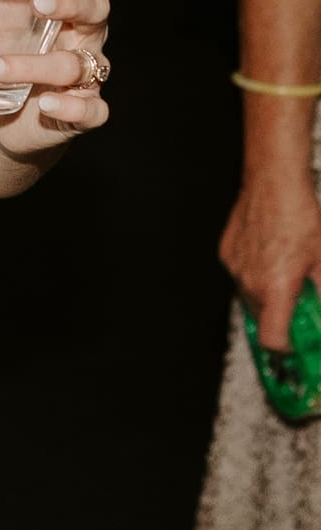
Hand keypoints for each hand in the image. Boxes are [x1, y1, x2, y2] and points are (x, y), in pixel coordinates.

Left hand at [0, 0, 121, 161]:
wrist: (4, 115)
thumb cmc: (0, 47)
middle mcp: (84, 32)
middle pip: (98, 8)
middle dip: (73, 3)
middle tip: (39, 3)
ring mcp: (87, 73)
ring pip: (82, 64)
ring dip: (38, 65)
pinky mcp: (83, 111)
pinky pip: (92, 110)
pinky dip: (71, 108)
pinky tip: (45, 104)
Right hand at [221, 173, 320, 349]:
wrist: (274, 182)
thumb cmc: (300, 215)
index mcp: (276, 288)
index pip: (273, 339)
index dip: (288, 348)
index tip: (299, 345)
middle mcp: (251, 281)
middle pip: (262, 319)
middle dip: (282, 317)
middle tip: (302, 303)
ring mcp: (235, 266)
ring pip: (251, 297)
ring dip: (270, 295)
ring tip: (289, 272)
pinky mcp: (227, 252)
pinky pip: (242, 275)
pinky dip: (257, 275)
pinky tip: (273, 256)